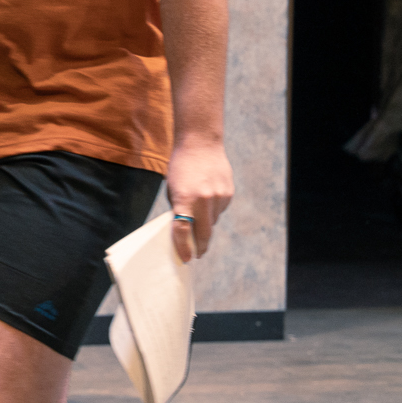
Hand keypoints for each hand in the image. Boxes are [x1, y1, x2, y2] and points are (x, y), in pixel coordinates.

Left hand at [165, 139, 232, 262]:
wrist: (200, 144)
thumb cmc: (180, 167)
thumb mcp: (173, 189)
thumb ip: (179, 208)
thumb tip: (184, 229)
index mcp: (184, 199)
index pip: (183, 230)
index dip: (183, 247)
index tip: (185, 258)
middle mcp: (203, 200)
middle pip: (204, 233)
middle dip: (200, 246)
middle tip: (197, 254)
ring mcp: (219, 197)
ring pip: (213, 221)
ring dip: (206, 224)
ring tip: (200, 213)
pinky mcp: (228, 193)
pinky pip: (220, 210)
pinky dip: (214, 210)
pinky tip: (208, 198)